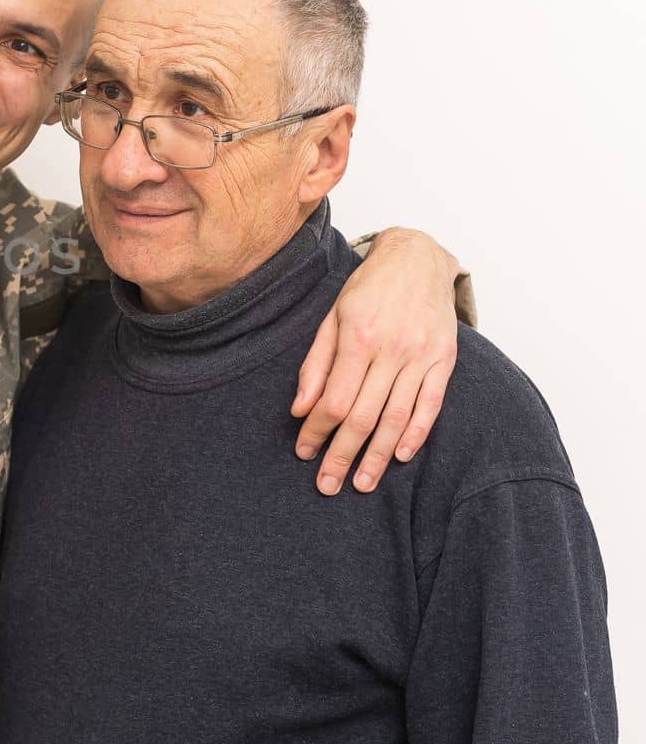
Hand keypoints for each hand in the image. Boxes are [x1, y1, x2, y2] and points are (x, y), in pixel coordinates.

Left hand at [292, 228, 461, 494]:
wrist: (418, 258)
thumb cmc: (368, 288)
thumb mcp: (331, 317)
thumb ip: (315, 364)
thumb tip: (300, 409)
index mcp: (358, 337)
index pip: (333, 400)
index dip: (316, 431)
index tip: (303, 453)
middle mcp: (392, 349)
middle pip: (363, 416)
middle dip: (343, 455)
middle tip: (328, 485)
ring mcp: (422, 355)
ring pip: (397, 417)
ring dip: (378, 455)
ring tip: (363, 483)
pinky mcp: (444, 360)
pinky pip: (431, 404)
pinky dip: (416, 433)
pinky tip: (400, 456)